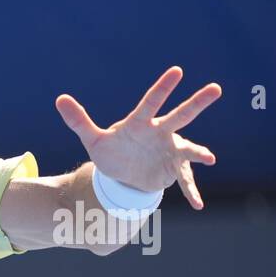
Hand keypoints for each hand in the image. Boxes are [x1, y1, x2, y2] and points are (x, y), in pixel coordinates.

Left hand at [55, 66, 220, 208]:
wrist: (124, 172)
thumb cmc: (112, 150)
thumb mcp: (93, 139)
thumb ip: (78, 121)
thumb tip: (59, 99)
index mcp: (141, 123)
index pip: (151, 103)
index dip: (163, 88)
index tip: (177, 71)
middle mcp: (161, 133)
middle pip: (180, 116)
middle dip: (197, 103)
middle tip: (216, 88)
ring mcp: (170, 150)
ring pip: (189, 148)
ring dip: (199, 153)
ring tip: (209, 159)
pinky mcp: (174, 169)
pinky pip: (185, 181)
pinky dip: (191, 192)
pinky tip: (198, 205)